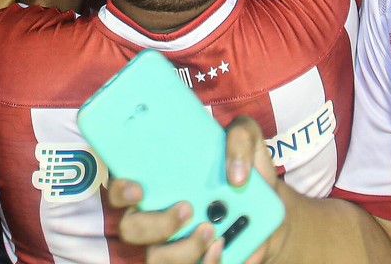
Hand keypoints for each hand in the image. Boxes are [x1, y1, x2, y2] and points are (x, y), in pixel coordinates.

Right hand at [108, 114, 289, 263]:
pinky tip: (221, 247)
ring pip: (157, 258)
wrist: (269, 209)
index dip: (121, 191)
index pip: (121, 190)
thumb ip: (240, 139)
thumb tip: (235, 174)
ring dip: (183, 248)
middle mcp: (157, 217)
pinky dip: (207, 263)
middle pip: (132, 229)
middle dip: (156, 223)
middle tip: (186, 208)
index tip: (138, 189)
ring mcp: (173, 245)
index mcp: (159, 184)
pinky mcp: (195, 263)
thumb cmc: (246, 172)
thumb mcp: (248, 143)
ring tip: (210, 231)